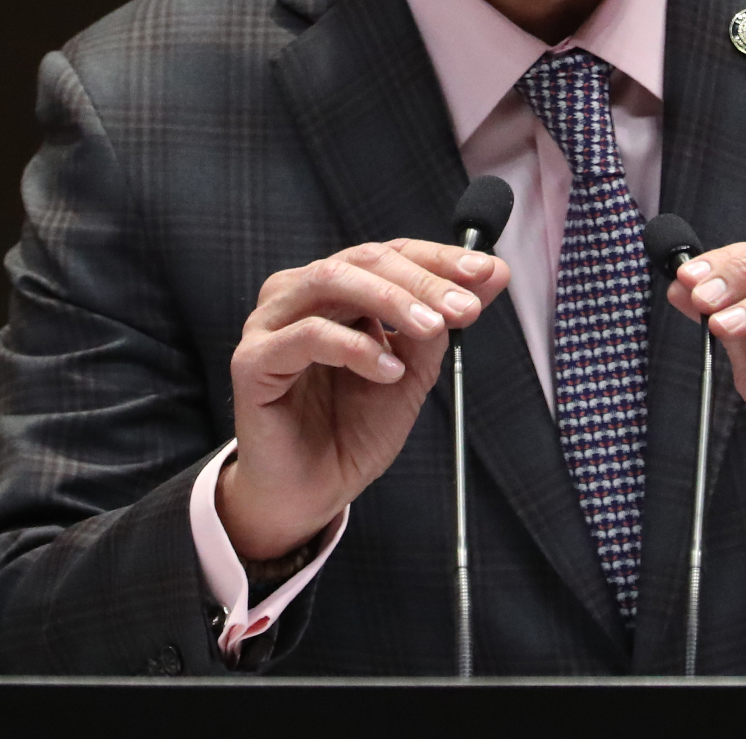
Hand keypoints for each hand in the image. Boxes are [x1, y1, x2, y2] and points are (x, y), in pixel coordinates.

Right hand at [217, 239, 511, 559]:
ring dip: (390, 299)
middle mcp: (297, 294)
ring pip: (331, 281)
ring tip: (432, 328)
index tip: (486, 272)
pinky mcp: (252, 361)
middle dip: (422, 280)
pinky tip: (389, 371)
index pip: (390, 253)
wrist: (312, 492)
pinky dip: (355, 347)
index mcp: (335, 290)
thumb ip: (442, 323)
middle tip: (465, 308)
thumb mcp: (414, 371)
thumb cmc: (354, 428)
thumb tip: (493, 275)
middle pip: (363, 259)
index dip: (439, 258)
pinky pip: (306, 335)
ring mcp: (269, 323)